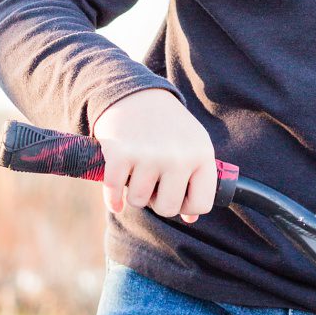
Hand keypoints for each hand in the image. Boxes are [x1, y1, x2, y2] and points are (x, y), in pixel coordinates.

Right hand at [90, 88, 217, 222]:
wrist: (136, 95)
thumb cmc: (169, 127)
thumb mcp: (193, 147)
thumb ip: (195, 180)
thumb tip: (190, 220)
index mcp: (202, 156)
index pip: (201, 204)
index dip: (187, 207)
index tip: (177, 196)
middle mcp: (178, 157)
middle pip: (167, 208)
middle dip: (157, 202)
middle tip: (153, 186)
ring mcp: (149, 155)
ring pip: (138, 202)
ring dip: (134, 194)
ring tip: (138, 176)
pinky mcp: (120, 154)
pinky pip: (114, 193)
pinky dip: (113, 199)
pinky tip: (116, 198)